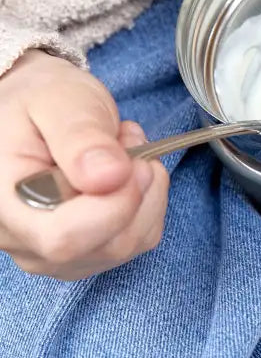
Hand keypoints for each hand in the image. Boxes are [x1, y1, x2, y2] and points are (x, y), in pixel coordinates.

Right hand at [0, 51, 168, 279]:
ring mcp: (60, 255)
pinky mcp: (91, 250)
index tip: (132, 160)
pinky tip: (127, 171)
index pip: (65, 238)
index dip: (114, 204)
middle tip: (125, 139)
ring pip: (133, 242)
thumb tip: (110, 176)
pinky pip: (142, 236)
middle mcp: (28, 242)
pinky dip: (149, 199)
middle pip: (110, 244)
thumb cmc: (38, 102)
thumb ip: (80, 137)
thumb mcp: (58, 102)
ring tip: (122, 149)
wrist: (33, 112)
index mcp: (6, 205)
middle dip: (137, 187)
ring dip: (147, 190)